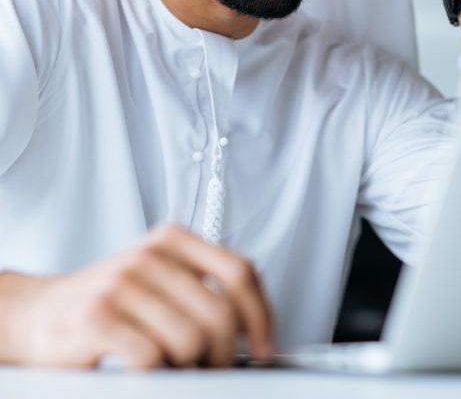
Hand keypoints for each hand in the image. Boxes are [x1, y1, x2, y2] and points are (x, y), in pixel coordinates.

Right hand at [9, 223, 272, 368]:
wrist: (41, 314)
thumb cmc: (111, 301)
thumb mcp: (161, 279)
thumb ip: (203, 288)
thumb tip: (255, 328)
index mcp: (174, 239)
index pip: (240, 272)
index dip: (261, 315)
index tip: (265, 346)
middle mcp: (151, 254)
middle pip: (220, 314)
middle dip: (226, 354)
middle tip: (216, 369)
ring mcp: (123, 282)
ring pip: (191, 341)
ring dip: (189, 368)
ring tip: (172, 365)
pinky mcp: (98, 316)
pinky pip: (152, 359)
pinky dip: (155, 375)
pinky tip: (142, 367)